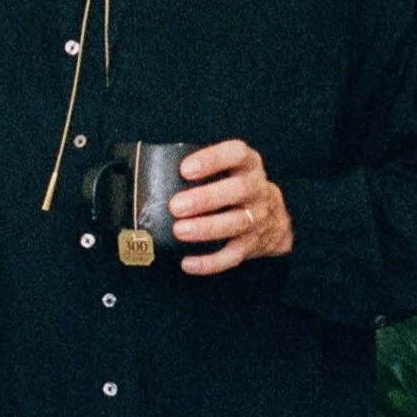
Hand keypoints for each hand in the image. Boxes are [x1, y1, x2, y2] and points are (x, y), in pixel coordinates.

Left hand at [169, 140, 293, 274]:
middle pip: (238, 189)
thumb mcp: (228, 168)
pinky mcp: (252, 245)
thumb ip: (199, 167)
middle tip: (175, 206)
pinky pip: (232, 256)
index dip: (212, 159)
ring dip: (206, 228)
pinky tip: (187, 263)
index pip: (236, 154)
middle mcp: (257, 189)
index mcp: (248, 164)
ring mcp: (258, 218)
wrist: (272, 217)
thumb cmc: (233, 186)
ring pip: (236, 223)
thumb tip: (144, 173)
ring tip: (179, 231)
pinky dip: (210, 262)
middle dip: (205, 198)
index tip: (184, 169)